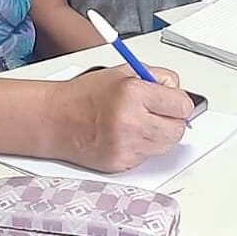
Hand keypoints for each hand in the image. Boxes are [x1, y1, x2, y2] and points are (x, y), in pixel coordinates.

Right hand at [51, 64, 192, 173]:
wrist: (54, 118)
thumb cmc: (85, 94)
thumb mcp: (124, 71)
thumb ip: (157, 79)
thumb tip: (178, 93)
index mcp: (134, 93)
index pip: (182, 105)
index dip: (179, 102)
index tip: (174, 102)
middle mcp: (131, 122)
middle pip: (178, 130)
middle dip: (173, 120)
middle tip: (159, 113)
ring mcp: (126, 146)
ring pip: (165, 146)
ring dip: (159, 135)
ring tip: (140, 123)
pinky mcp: (120, 164)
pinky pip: (147, 157)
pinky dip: (142, 147)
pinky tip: (126, 135)